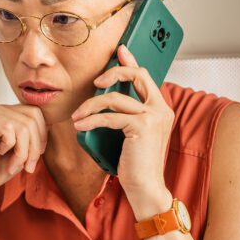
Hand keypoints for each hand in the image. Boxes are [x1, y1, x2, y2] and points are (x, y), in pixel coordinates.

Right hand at [0, 102, 46, 195]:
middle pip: (32, 119)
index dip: (42, 134)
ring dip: (23, 152)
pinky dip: (10, 147)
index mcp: (6, 111)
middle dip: (35, 147)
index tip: (37, 155)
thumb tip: (52, 123)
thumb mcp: (24, 149)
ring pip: (23, 126)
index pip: (35, 111)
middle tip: (29, 166)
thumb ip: (34, 133)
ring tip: (15, 165)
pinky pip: (8, 130)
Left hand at [71, 44, 174, 211]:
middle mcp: (161, 109)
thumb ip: (126, 116)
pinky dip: (91, 120)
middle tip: (95, 83)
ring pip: (115, 98)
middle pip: (137, 76)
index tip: (119, 51)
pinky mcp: (142, 128)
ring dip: (91, 105)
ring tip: (78, 116)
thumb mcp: (132, 135)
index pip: (146, 77)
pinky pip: (109, 117)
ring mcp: (153, 117)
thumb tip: (105, 99)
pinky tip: (80, 126)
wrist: (146, 188)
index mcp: (161, 109)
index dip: (131, 62)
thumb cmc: (136, 164)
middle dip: (113, 73)